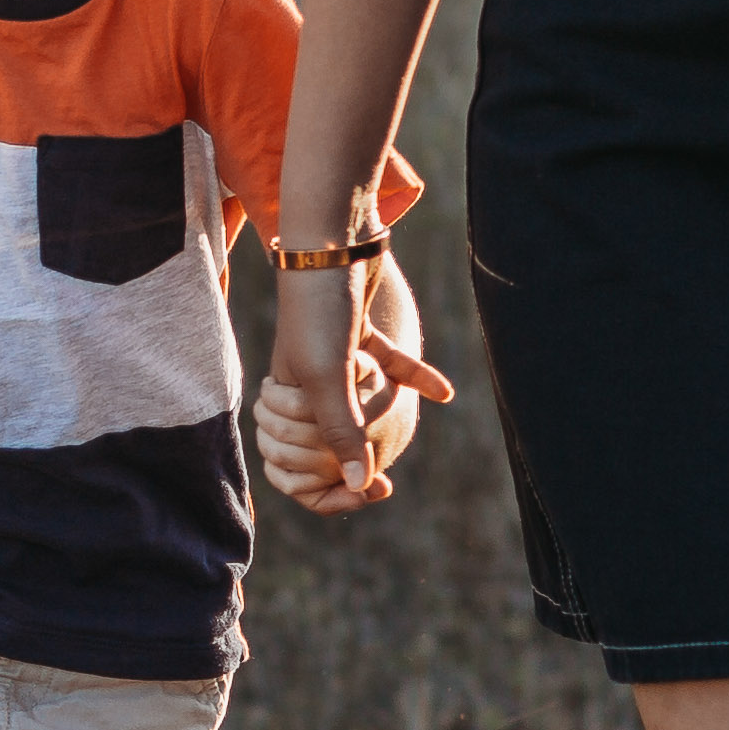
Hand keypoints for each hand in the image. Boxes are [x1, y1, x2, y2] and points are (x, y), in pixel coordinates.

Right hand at [259, 262, 453, 512]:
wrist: (333, 235)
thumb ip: (341, 434)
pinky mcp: (359, 334)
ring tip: (401, 418)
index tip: (372, 494)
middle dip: (359, 455)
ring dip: (385, 413)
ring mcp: (332, 359)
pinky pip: (389, 367)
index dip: (327, 492)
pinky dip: (416, 378)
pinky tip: (444, 393)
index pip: (294, 468)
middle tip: (386, 475)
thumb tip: (359, 486)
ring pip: (363, 407)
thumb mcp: (328, 376)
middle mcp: (303, 383)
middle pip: (331, 444)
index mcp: (283, 399)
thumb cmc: (318, 307)